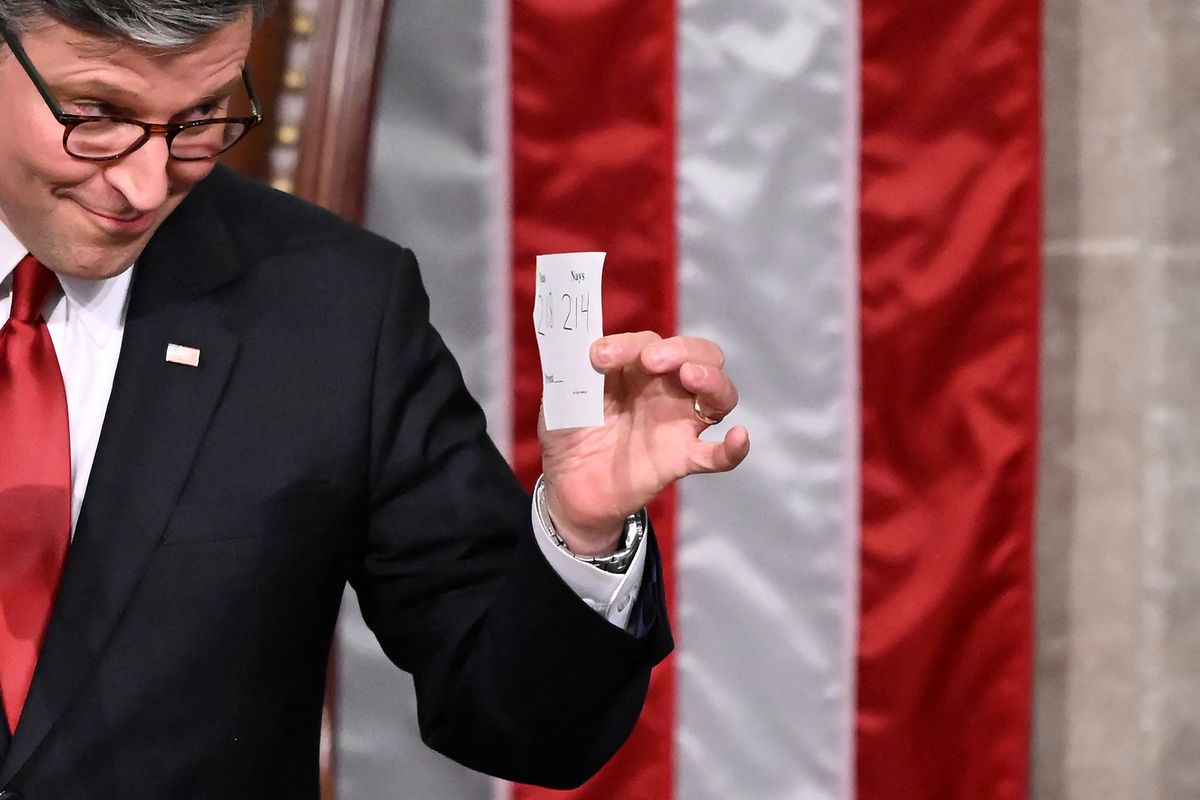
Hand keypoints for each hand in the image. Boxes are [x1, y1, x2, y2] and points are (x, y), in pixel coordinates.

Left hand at [539, 331, 749, 554]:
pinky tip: (739, 437)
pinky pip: (717, 455)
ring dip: (712, 379)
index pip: (648, 342)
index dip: (628, 344)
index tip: (599, 356)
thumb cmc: (569, 432)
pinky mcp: (680, 460)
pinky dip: (733, 448)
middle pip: (700, 355)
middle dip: (682, 349)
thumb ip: (571, 369)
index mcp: (636, 368)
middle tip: (653, 360)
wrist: (567, 487)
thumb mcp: (562, 395)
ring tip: (691, 376)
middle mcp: (665, 390)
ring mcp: (678, 424)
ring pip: (718, 394)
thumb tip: (582, 343)